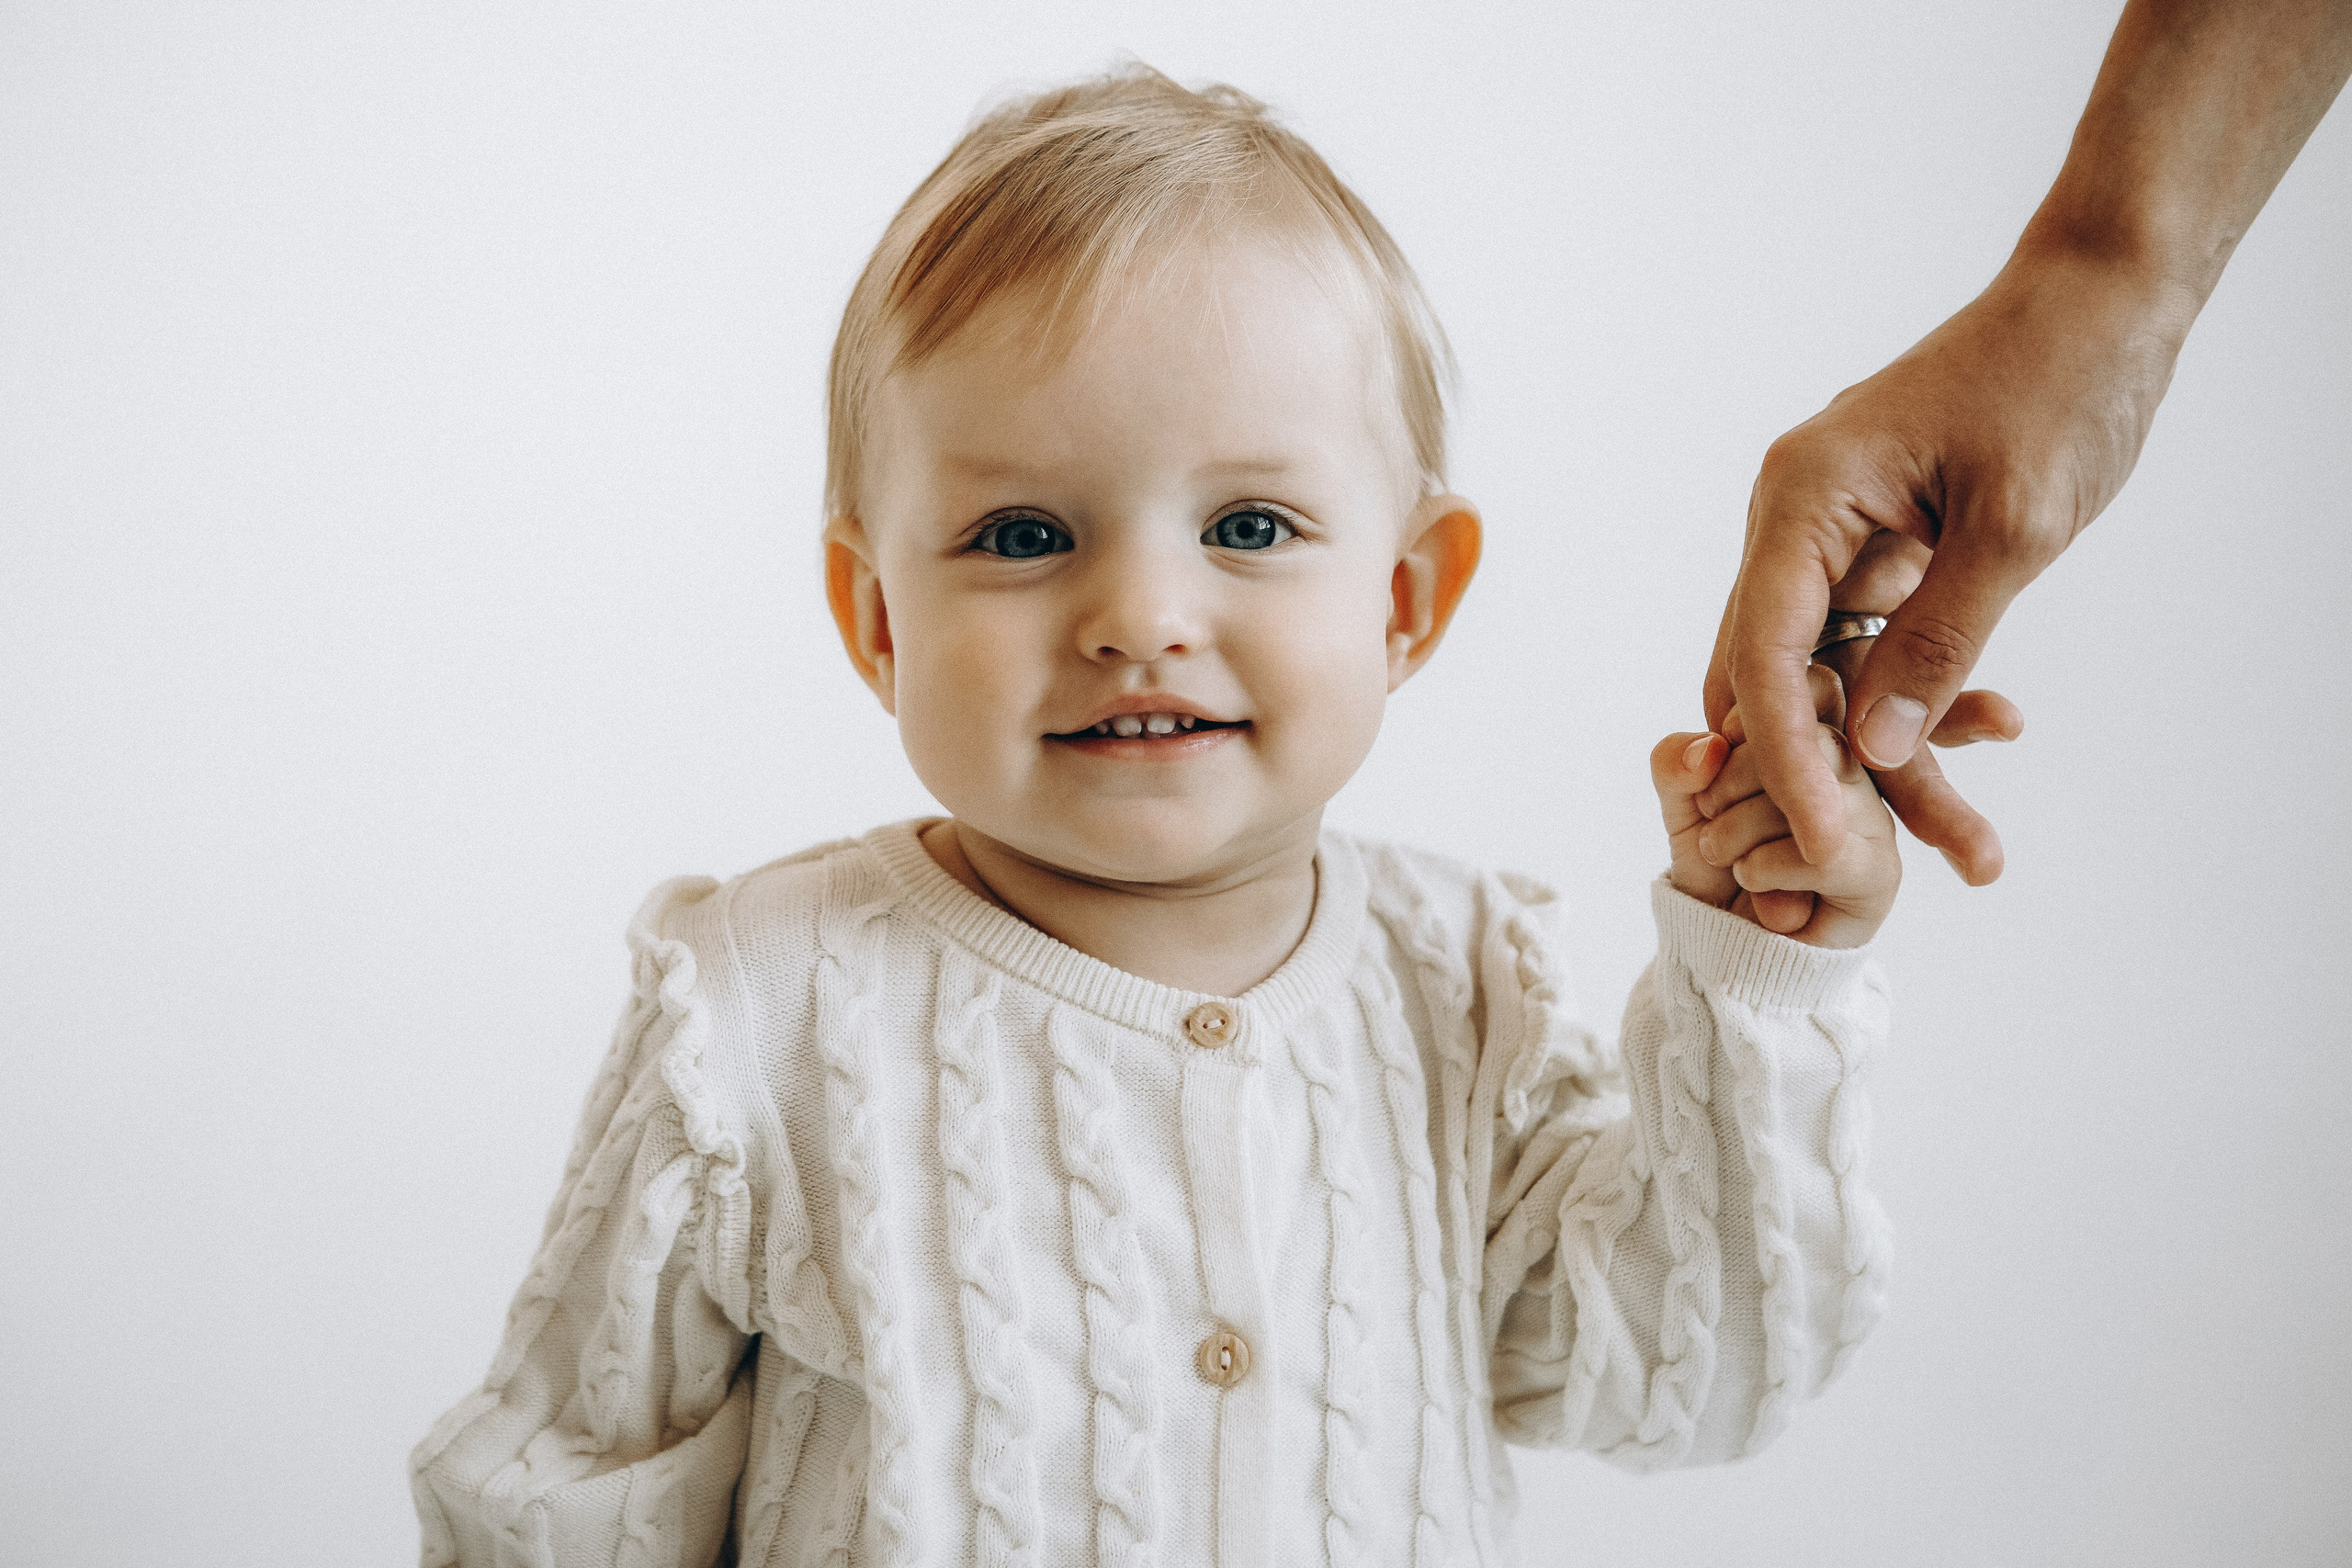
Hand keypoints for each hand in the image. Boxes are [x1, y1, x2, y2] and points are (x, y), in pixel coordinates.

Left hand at [1654, 666, 1899, 948]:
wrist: (1721, 943)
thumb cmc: (1715, 860)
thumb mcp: (1680, 802)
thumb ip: (1677, 763)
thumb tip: (1707, 749)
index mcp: (1814, 733)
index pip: (1809, 686)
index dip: (1750, 719)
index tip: (1718, 752)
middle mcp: (1854, 766)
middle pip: (1804, 733)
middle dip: (1733, 778)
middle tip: (1710, 813)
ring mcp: (1873, 816)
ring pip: (1811, 790)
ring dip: (1740, 827)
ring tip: (1725, 854)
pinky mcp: (1880, 871)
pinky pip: (1824, 851)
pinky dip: (1765, 867)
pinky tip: (1754, 883)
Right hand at [1704, 246, 2187, 884]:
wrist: (2101, 300)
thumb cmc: (2059, 384)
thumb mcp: (2011, 528)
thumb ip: (1939, 640)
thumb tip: (1876, 752)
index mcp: (1803, 499)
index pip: (1764, 656)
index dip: (1788, 760)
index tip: (1830, 842)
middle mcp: (1794, 519)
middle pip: (1776, 679)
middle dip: (1823, 777)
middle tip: (1871, 866)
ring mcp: (1830, 535)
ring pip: (1827, 675)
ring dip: (1884, 755)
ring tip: (1968, 843)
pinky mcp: (1876, 549)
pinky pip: (1870, 646)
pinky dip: (1913, 702)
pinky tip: (1978, 745)